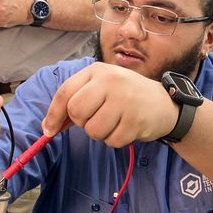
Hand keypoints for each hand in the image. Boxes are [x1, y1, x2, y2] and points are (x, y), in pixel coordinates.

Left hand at [43, 62, 178, 147]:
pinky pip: (111, 141)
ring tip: (114, 122)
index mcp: (97, 71)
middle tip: (96, 118)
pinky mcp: (136, 120)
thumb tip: (48, 126)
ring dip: (100, 133)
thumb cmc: (125, 96)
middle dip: (82, 123)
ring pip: (93, 130)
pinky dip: (115, 139)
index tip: (49, 130)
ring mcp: (125, 100)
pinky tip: (126, 127)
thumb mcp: (100, 88)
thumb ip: (75, 101)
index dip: (53, 114)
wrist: (163, 103)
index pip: (65, 93)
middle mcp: (111, 81)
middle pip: (76, 113)